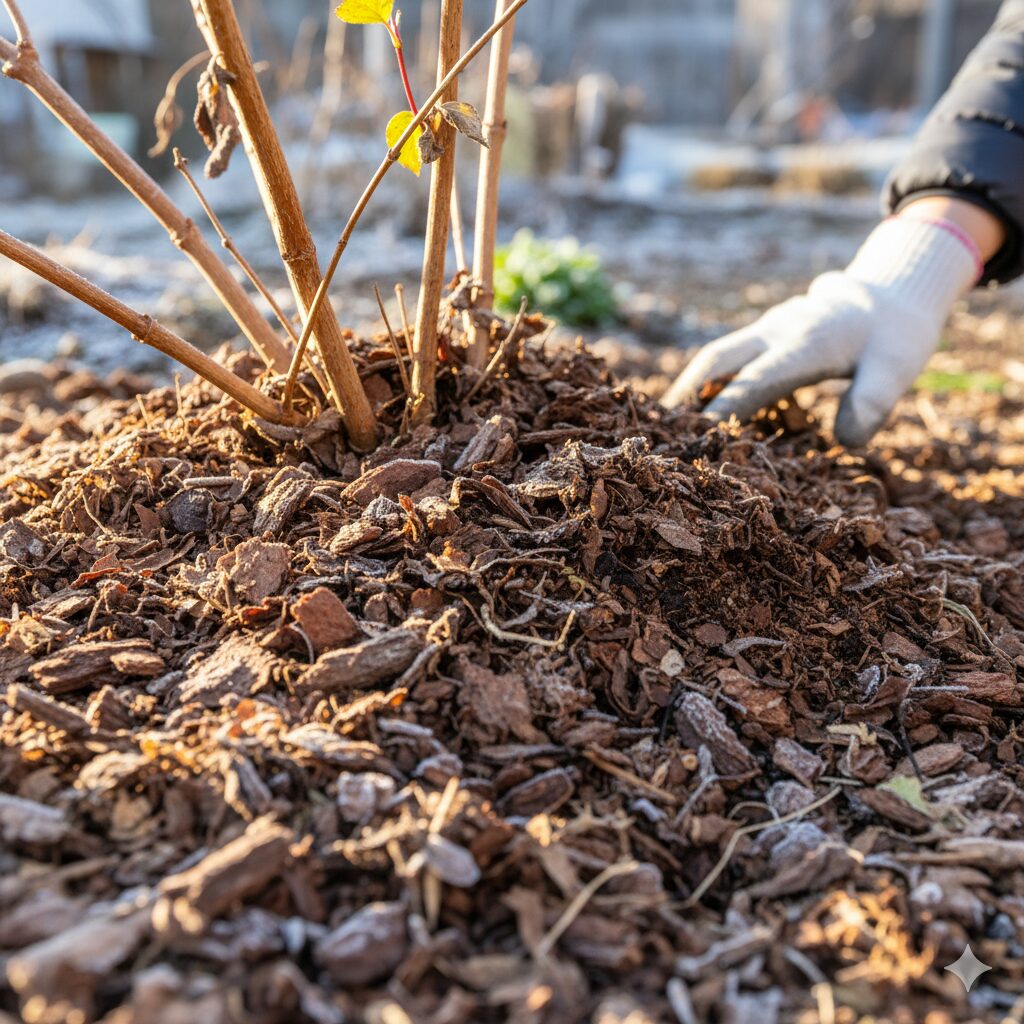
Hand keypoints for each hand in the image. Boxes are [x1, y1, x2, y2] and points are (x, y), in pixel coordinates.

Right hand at [663, 217, 981, 445]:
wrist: (896, 291)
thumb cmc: (897, 336)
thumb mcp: (897, 368)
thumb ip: (873, 402)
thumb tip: (843, 443)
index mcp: (806, 342)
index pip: (756, 379)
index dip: (725, 408)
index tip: (699, 437)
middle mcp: (778, 331)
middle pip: (717, 359)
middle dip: (685, 392)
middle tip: (661, 428)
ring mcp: (770, 328)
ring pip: (718, 355)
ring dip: (690, 386)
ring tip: (669, 422)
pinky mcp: (769, 332)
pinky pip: (731, 356)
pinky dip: (709, 380)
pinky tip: (700, 407)